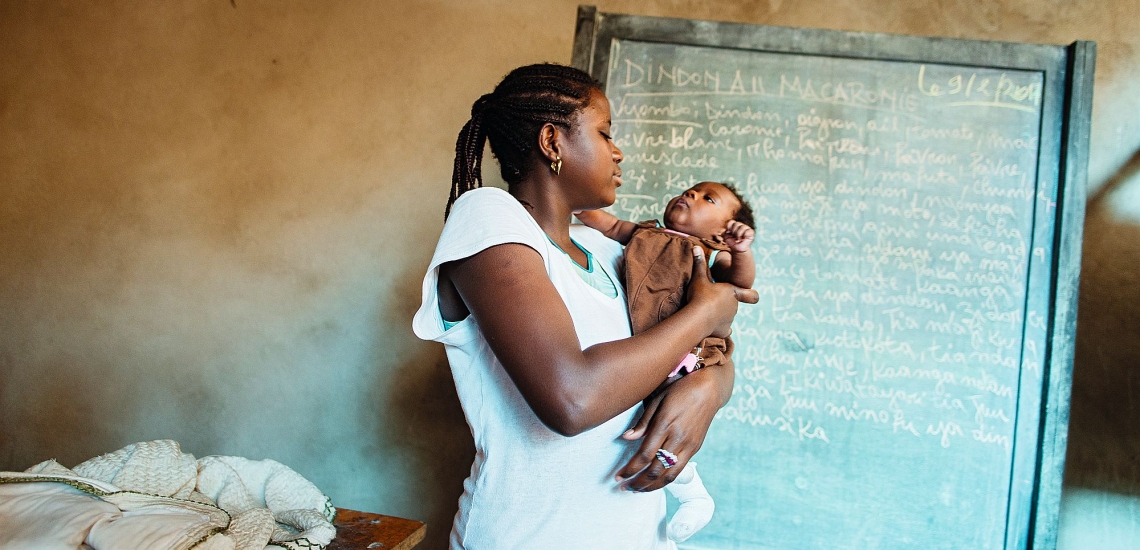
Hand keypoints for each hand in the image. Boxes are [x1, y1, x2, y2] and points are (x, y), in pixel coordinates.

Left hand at [615, 367, 724, 491]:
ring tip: (638, 490)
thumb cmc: (680, 390)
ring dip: (652, 487)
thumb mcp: (657, 399)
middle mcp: (678, 438)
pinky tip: (655, 482)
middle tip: (624, 487)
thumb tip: (626, 438)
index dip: (630, 469)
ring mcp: (688, 445)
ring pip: (669, 475)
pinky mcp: (695, 448)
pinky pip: (679, 470)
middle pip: (656, 470)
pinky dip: (665, 480)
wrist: (709, 389)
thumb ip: (643, 422)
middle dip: (638, 483)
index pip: (644, 455)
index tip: (618, 476)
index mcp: (665, 424)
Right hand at [686, 247, 757, 336]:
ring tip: (707, 313)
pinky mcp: (724, 330)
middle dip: (726, 303)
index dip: (752, 295)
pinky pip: (724, 330)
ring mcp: (730, 319)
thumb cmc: (701, 296)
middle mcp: (735, 306)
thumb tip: (695, 247)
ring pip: (729, 316)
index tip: (749, 294)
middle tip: (712, 302)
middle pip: (734, 304)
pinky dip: (720, 329)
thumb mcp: (699, 278)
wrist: (698, 318)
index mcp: (732, 292)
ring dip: (721, 315)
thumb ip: (699, 264)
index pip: (752, 295)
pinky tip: (712, 327)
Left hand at [722, 220, 753, 252]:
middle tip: (734, 237)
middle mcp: (740, 225)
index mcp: (734, 225)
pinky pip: (748, 231)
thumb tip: (719, 233)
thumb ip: (723, 233)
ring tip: (738, 239)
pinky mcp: (751, 232)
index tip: (728, 232)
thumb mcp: (726, 237)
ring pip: (742, 227)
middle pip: (736, 224)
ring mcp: (746, 228)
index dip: (729, 226)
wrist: (737, 249)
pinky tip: (743, 239)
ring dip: (738, 235)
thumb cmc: (732, 242)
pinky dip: (744, 235)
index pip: (731, 222)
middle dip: (734, 232)